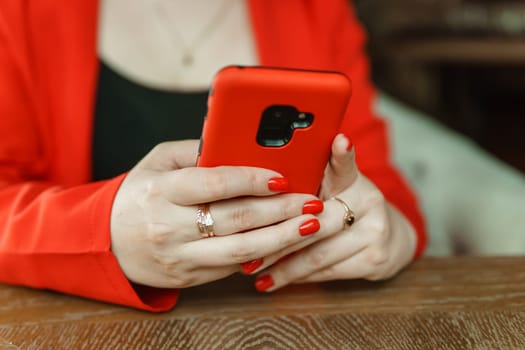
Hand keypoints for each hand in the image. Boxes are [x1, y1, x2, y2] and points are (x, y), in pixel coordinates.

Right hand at [110, 140, 323, 287]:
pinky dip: (263, 255)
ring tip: (310, 225)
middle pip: (236, 219)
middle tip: (312, 200)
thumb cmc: (138, 194)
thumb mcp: (158, 161)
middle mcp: (170, 226)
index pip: (214, 184)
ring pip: (241, 251)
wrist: (106, 242)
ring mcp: (180, 256)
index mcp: (161, 191)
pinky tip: (286, 242)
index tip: (283, 176)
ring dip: (282, 238)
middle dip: (281, 210)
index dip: (252, 179)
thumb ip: (198, 150)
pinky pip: (233, 268)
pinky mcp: (190, 276)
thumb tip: (240, 141)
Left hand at [244, 134, 416, 290]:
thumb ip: (307, 180)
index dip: (342, 153)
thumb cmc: (345, 207)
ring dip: (281, 264)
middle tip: (246, 246)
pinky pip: (327, 271)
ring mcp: (376, 231)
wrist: (389, 236)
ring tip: (251, 269)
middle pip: (317, 222)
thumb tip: (261, 181)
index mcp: (353, 179)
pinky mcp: (375, 259)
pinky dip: (296, 277)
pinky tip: (273, 280)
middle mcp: (369, 201)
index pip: (345, 164)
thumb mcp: (332, 187)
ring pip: (318, 252)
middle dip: (277, 237)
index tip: (339, 141)